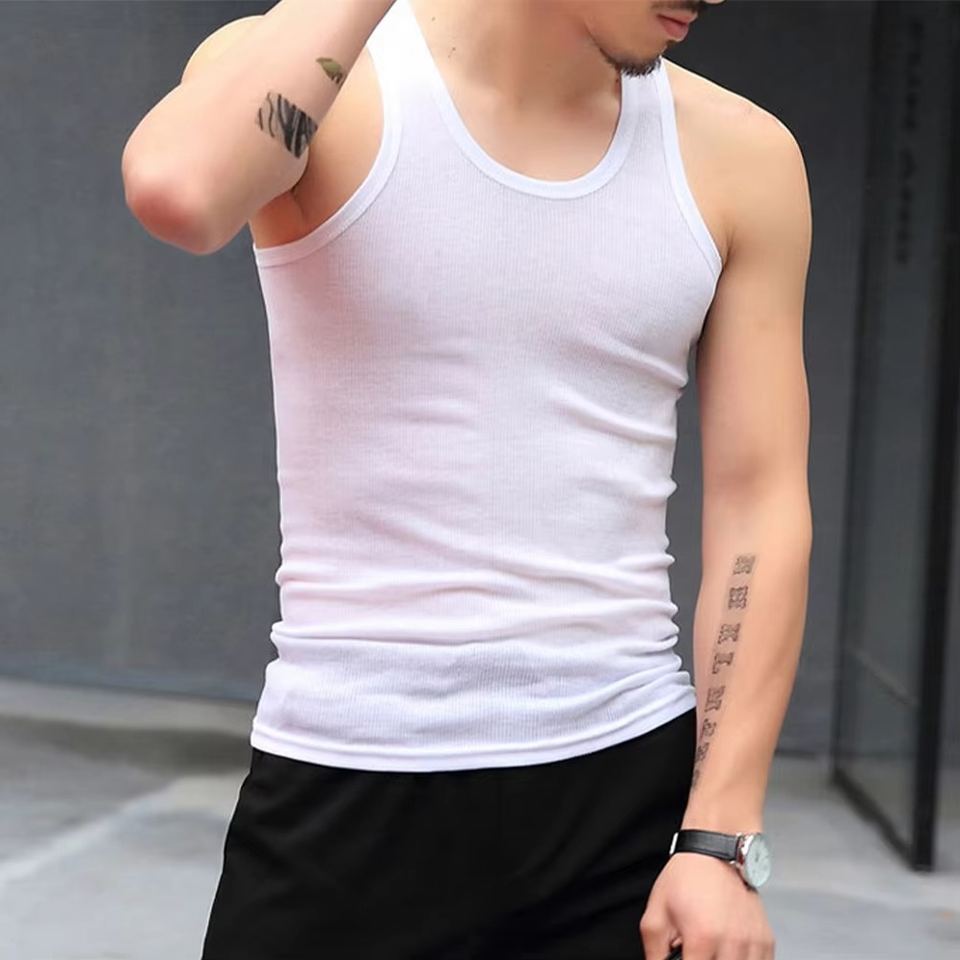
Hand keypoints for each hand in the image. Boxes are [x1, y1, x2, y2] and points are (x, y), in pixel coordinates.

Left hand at [639, 853, 774, 959]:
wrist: (715, 852)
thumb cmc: (687, 878)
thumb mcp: (656, 913)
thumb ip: (654, 952)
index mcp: (702, 939)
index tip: (682, 958)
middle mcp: (731, 943)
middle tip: (696, 952)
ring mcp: (753, 944)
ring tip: (711, 951)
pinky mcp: (767, 941)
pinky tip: (729, 952)